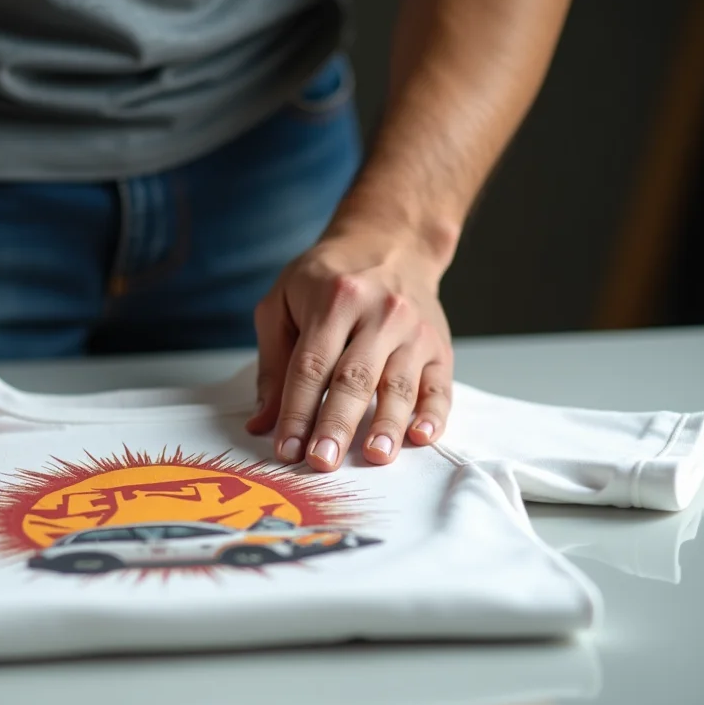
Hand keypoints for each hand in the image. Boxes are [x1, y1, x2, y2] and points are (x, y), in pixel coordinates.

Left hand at [247, 223, 453, 470]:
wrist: (392, 242)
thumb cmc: (328, 279)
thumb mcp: (284, 302)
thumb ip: (273, 364)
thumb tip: (262, 424)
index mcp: (334, 300)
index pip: (311, 365)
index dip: (297, 410)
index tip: (286, 449)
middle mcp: (379, 313)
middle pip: (354, 378)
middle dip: (337, 424)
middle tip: (322, 461)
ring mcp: (414, 330)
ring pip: (399, 384)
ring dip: (386, 425)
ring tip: (373, 457)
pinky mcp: (440, 346)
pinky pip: (440, 385)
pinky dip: (433, 414)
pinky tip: (420, 437)